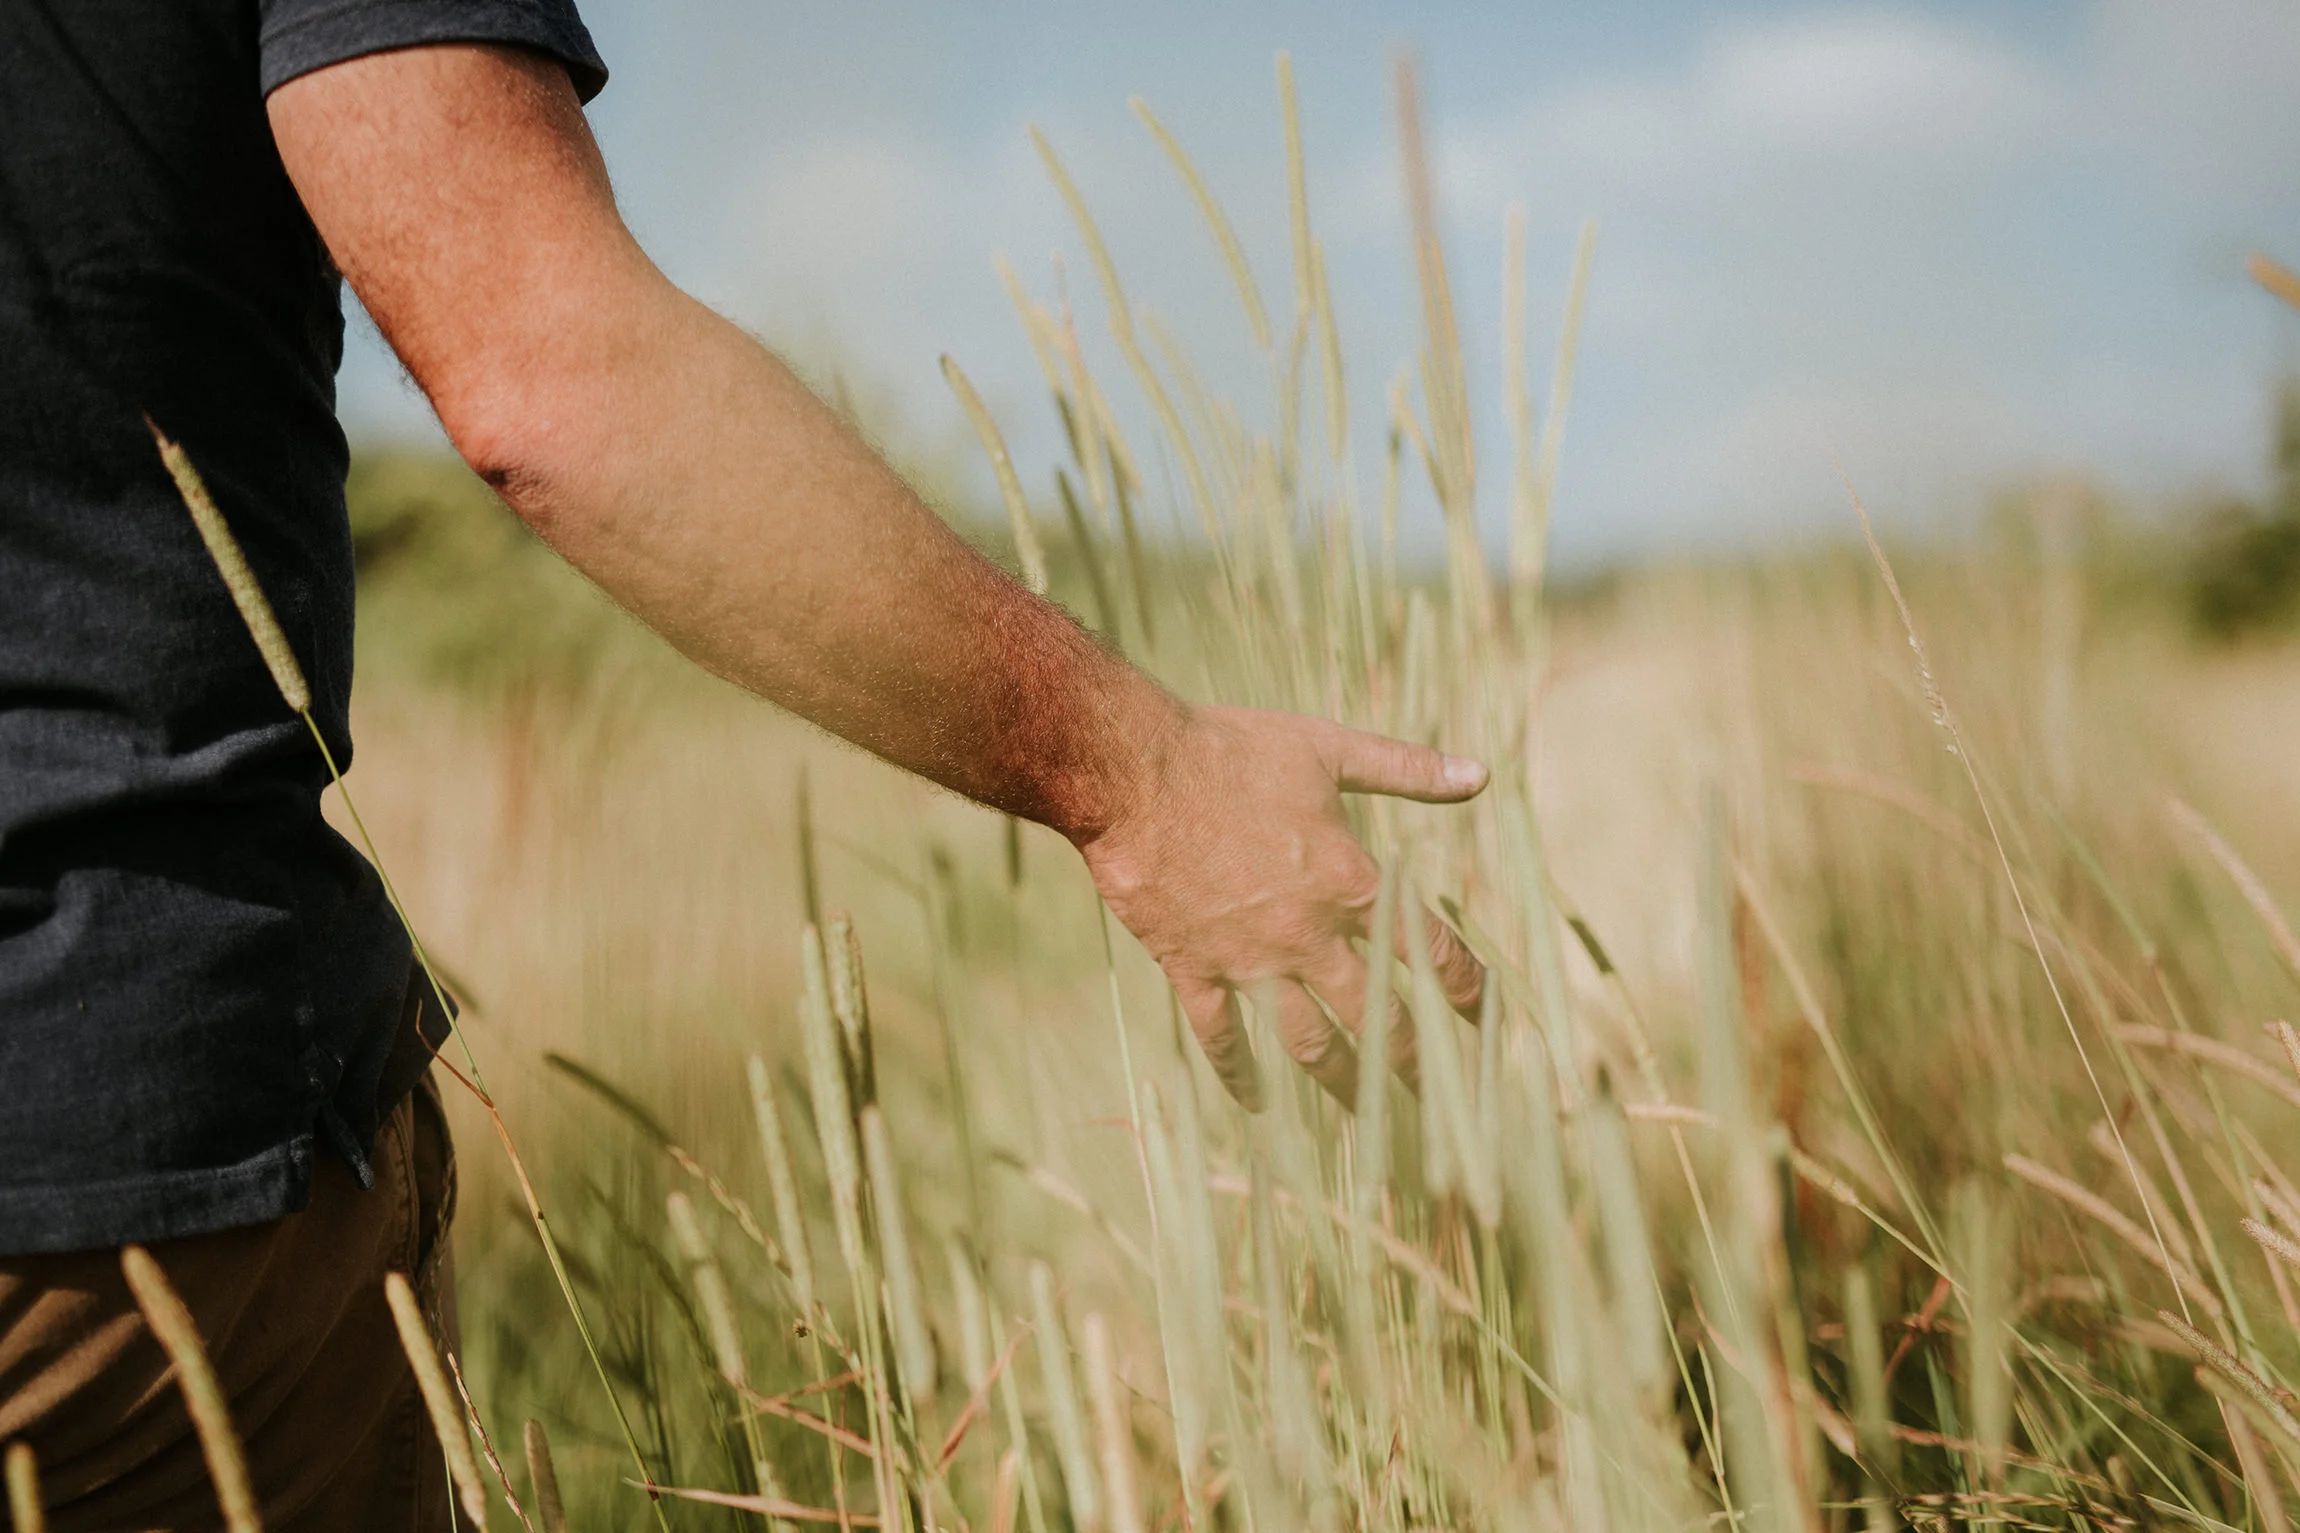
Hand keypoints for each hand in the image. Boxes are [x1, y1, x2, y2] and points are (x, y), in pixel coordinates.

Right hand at [1074, 704, 1488, 1108]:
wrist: (1134, 774)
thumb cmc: (1232, 752)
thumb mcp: (1328, 751)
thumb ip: (1407, 770)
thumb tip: (1481, 775)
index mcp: (1348, 882)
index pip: (1426, 949)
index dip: (1464, 985)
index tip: (1487, 1015)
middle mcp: (1307, 935)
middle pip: (1375, 1017)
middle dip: (1411, 1062)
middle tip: (1436, 1097)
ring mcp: (1249, 960)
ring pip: (1305, 1041)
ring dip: (1339, 1081)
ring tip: (1363, 1116)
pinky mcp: (1194, 968)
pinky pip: (1222, 1036)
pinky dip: (1240, 1072)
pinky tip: (1257, 1103)